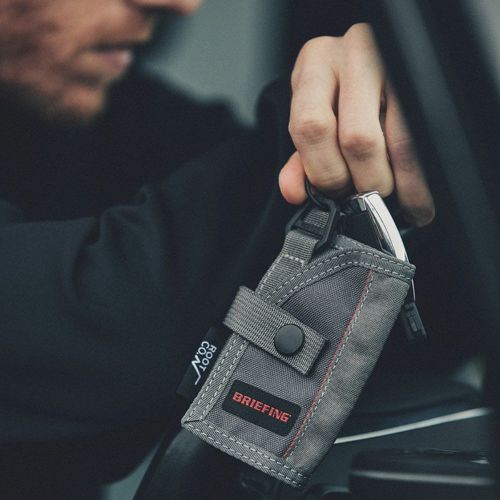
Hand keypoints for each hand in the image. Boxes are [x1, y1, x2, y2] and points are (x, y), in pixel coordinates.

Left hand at [280, 24, 434, 226]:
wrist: (386, 58)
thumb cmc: (344, 95)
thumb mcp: (316, 119)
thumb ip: (302, 159)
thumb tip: (294, 192)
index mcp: (316, 64)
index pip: (311, 127)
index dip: (326, 172)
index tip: (340, 195)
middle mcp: (355, 53)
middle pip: (358, 138)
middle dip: (366, 182)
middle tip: (370, 198)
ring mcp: (398, 60)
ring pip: (400, 141)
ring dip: (400, 183)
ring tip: (401, 201)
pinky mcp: (431, 76)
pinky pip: (429, 138)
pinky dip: (422, 175)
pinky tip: (420, 190)